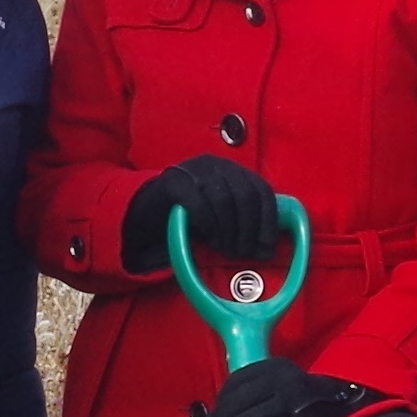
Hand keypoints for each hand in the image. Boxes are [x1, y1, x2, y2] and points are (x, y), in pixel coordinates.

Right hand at [126, 155, 283, 279]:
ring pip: (224, 200)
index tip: (267, 245)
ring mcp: (195, 169)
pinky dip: (210, 225)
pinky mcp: (174, 182)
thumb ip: (244, 226)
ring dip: (229, 231)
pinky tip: (210, 238)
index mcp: (234, 170)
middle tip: (242, 252)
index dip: (268, 220)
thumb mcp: (223, 218)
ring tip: (224, 247)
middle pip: (246, 195)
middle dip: (248, 229)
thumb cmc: (191, 217)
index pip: (261, 190)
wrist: (147, 211)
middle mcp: (217, 164)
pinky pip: (199, 204)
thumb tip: (266, 249)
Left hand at [195, 354, 373, 416]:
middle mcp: (284, 379)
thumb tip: (223, 410)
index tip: (212, 415)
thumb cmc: (308, 396)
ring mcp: (296, 400)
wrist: (349, 404)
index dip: (220, 400)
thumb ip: (259, 389)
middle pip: (240, 402)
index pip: (237, 380)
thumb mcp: (283, 381)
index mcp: (276, 366)